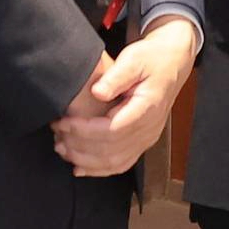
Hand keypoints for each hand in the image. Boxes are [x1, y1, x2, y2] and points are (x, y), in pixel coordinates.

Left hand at [53, 15, 198, 176]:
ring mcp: (147, 139)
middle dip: (79, 146)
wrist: (172, 64)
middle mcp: (149, 129)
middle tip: (56, 134)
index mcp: (147, 109)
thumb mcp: (134, 59)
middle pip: (111, 150)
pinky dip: (99, 170)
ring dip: (85, 161)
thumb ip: (116, 76)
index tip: (62, 122)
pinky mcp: (142, 142)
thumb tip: (97, 93)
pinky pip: (121, 164)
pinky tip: (80, 168)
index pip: (112, 130)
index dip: (84, 131)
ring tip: (62, 149)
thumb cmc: (151, 59)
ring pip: (114, 162)